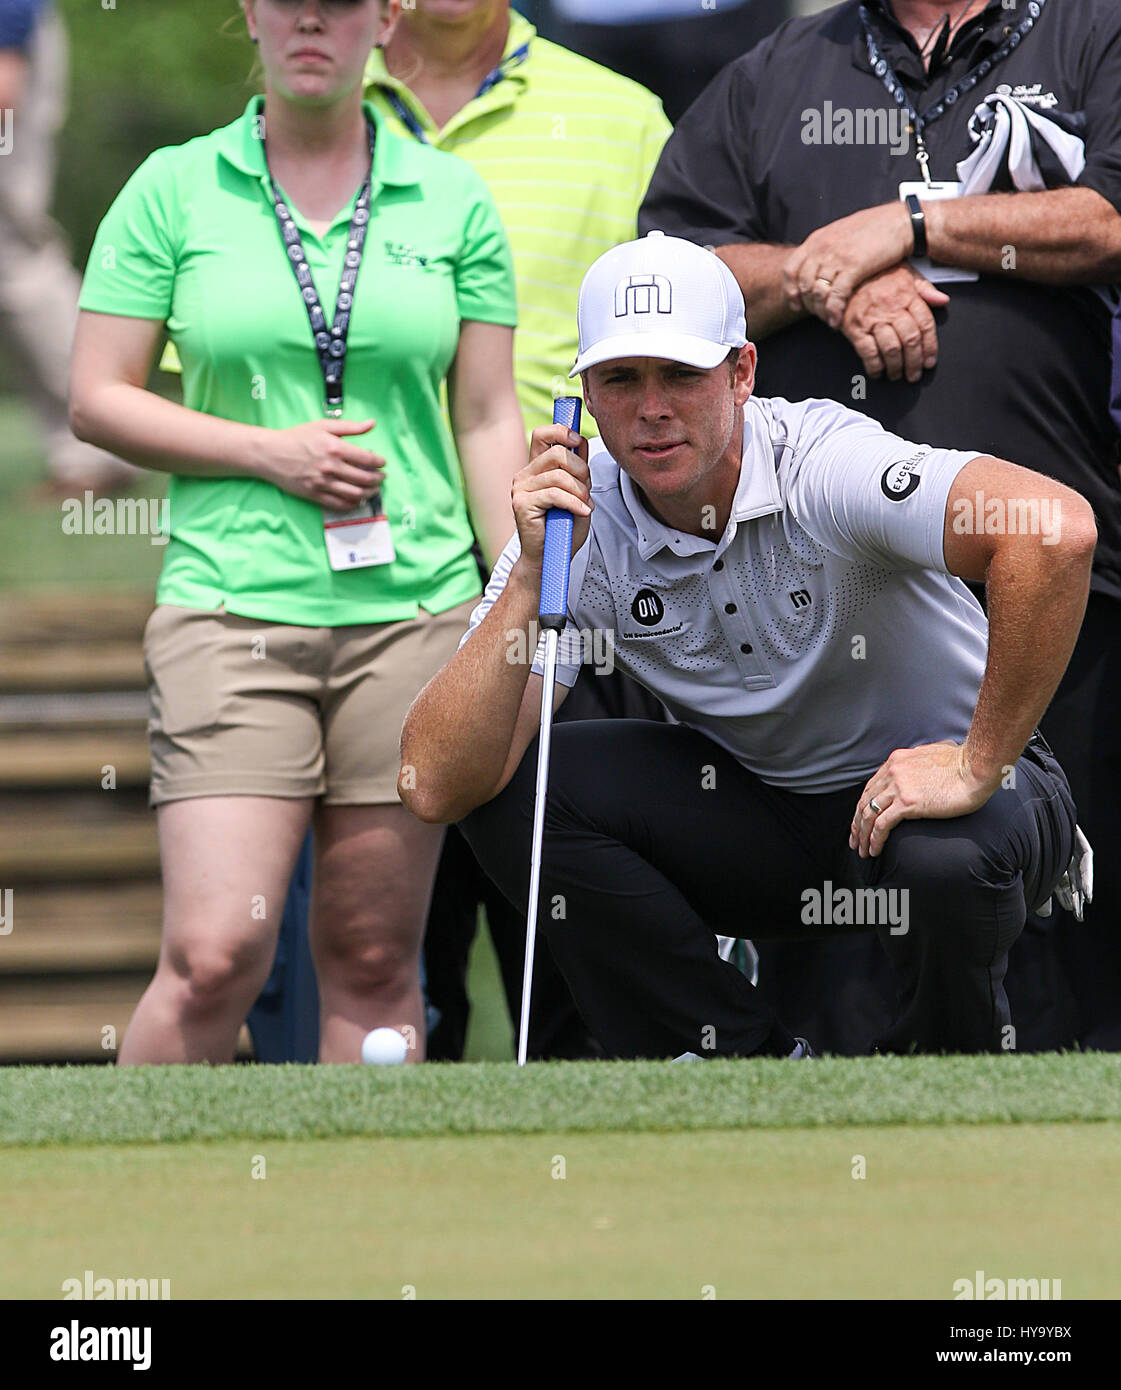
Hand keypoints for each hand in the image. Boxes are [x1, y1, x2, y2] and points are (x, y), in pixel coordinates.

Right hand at [261, 418, 386, 510]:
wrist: (271, 453)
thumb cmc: (297, 437)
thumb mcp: (323, 425)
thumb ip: (350, 426)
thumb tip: (372, 423)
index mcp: (335, 448)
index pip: (367, 459)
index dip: (379, 462)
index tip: (382, 463)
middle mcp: (331, 467)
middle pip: (364, 479)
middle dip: (378, 479)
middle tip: (381, 478)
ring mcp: (323, 483)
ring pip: (355, 494)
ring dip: (369, 493)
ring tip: (373, 489)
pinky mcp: (315, 495)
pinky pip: (339, 504)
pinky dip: (352, 504)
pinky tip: (357, 500)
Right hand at [512, 422, 591, 572]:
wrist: (549, 559)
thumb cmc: (562, 529)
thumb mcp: (577, 493)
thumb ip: (578, 470)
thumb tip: (582, 442)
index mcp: (535, 468)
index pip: (542, 434)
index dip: (562, 431)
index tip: (577, 440)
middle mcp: (525, 475)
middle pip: (557, 453)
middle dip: (580, 470)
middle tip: (586, 490)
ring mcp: (521, 489)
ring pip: (560, 475)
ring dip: (580, 491)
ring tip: (583, 506)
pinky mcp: (522, 504)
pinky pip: (556, 494)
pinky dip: (574, 503)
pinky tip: (581, 512)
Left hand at [782, 203, 914, 327]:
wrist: (899, 222)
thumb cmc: (873, 228)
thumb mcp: (840, 234)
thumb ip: (825, 249)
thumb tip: (816, 265)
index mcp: (816, 240)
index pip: (790, 269)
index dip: (790, 290)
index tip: (795, 304)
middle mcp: (822, 248)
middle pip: (803, 284)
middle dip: (807, 304)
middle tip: (816, 316)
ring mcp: (836, 257)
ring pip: (817, 292)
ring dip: (821, 311)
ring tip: (827, 320)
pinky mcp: (853, 267)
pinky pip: (836, 296)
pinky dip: (834, 311)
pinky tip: (837, 321)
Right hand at [840, 264, 949, 382]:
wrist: (842, 275)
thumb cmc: (873, 274)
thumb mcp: (904, 272)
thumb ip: (924, 288)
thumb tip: (942, 300)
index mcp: (906, 295)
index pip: (925, 324)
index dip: (930, 346)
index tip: (930, 361)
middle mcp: (891, 308)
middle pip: (910, 340)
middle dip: (915, 362)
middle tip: (914, 374)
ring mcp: (873, 319)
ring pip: (892, 349)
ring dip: (896, 367)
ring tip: (897, 375)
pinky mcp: (855, 328)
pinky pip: (868, 352)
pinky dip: (874, 366)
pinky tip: (877, 372)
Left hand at [849, 742, 996, 858]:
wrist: (976, 767)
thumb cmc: (963, 763)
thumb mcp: (933, 754)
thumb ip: (921, 762)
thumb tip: (924, 766)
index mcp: (896, 761)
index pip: (870, 788)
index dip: (863, 808)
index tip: (860, 823)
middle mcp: (892, 772)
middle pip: (865, 802)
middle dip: (857, 825)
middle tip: (855, 842)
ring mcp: (898, 787)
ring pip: (869, 815)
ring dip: (863, 836)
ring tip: (864, 851)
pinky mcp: (907, 803)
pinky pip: (881, 825)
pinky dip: (875, 840)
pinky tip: (875, 850)